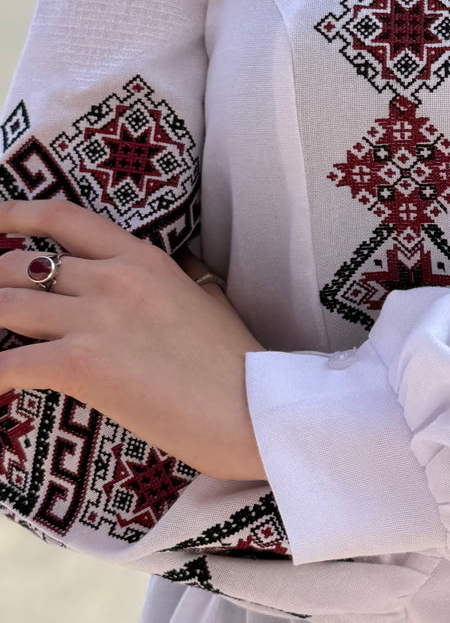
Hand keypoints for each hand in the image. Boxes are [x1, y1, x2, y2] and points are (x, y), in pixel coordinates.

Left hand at [0, 198, 268, 481]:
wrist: (253, 409)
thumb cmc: (235, 363)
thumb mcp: (205, 297)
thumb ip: (173, 278)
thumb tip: (169, 267)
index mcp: (141, 257)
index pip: (63, 218)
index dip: (15, 213)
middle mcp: (112, 277)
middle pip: (19, 265)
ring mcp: (94, 318)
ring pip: (4, 305)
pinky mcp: (80, 364)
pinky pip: (6, 363)